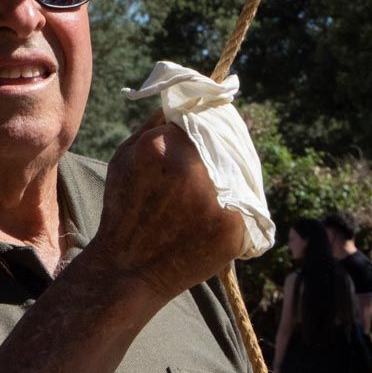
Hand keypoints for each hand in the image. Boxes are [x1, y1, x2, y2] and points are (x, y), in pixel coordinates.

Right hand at [89, 113, 246, 304]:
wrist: (126, 270)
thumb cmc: (122, 212)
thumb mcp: (123, 158)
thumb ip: (155, 126)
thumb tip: (183, 102)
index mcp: (163, 145)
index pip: (203, 118)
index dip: (208, 123)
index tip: (211, 127)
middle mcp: (193, 168)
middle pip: (225, 142)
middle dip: (222, 148)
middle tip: (213, 164)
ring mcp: (218, 198)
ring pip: (241, 172)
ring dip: (232, 177)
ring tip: (209, 194)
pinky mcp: (234, 228)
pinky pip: (249, 206)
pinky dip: (237, 208)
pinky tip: (215, 217)